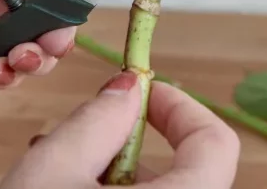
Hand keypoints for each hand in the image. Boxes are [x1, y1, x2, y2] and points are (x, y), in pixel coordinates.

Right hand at [0, 72, 239, 187]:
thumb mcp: (50, 176)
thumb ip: (96, 122)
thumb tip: (125, 87)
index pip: (216, 141)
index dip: (181, 106)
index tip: (144, 91)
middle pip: (187, 168)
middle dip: (134, 142)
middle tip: (93, 130)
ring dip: (120, 174)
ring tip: (63, 167)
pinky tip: (68, 188)